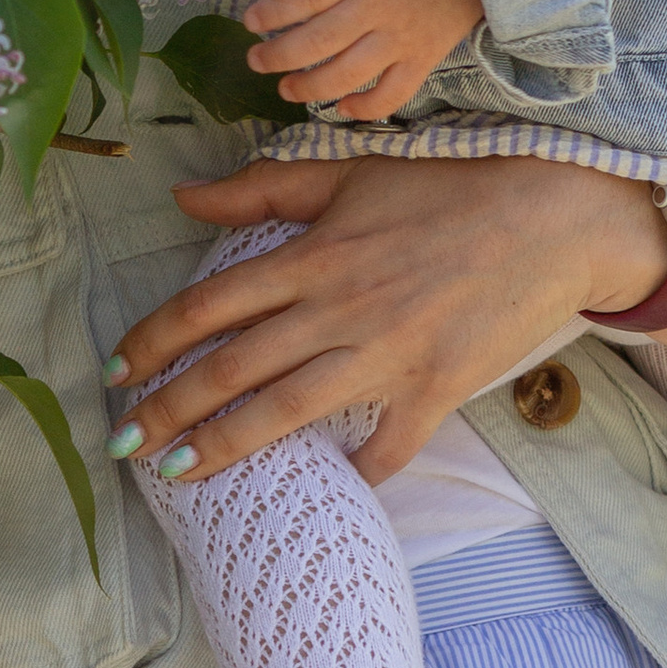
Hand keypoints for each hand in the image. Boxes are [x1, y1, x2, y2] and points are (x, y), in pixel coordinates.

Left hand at [106, 151, 666, 484]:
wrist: (550, 216)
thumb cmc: (447, 190)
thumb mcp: (349, 175)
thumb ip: (262, 189)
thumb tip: (182, 197)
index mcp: (313, 255)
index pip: (210, 305)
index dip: (153, 340)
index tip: (117, 370)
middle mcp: (338, 308)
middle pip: (232, 366)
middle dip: (168, 408)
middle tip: (123, 441)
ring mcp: (387, 353)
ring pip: (287, 410)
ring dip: (225, 446)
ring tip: (177, 473)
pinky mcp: (436, 386)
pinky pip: (388, 445)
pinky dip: (357, 472)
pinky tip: (329, 492)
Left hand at [243, 0, 484, 117]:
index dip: (275, 11)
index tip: (251, 21)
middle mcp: (377, 4)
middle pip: (320, 40)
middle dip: (280, 55)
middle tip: (256, 60)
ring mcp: (402, 35)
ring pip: (350, 73)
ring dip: (312, 87)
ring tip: (286, 89)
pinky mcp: (424, 57)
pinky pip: (394, 93)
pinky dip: (367, 107)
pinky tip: (343, 107)